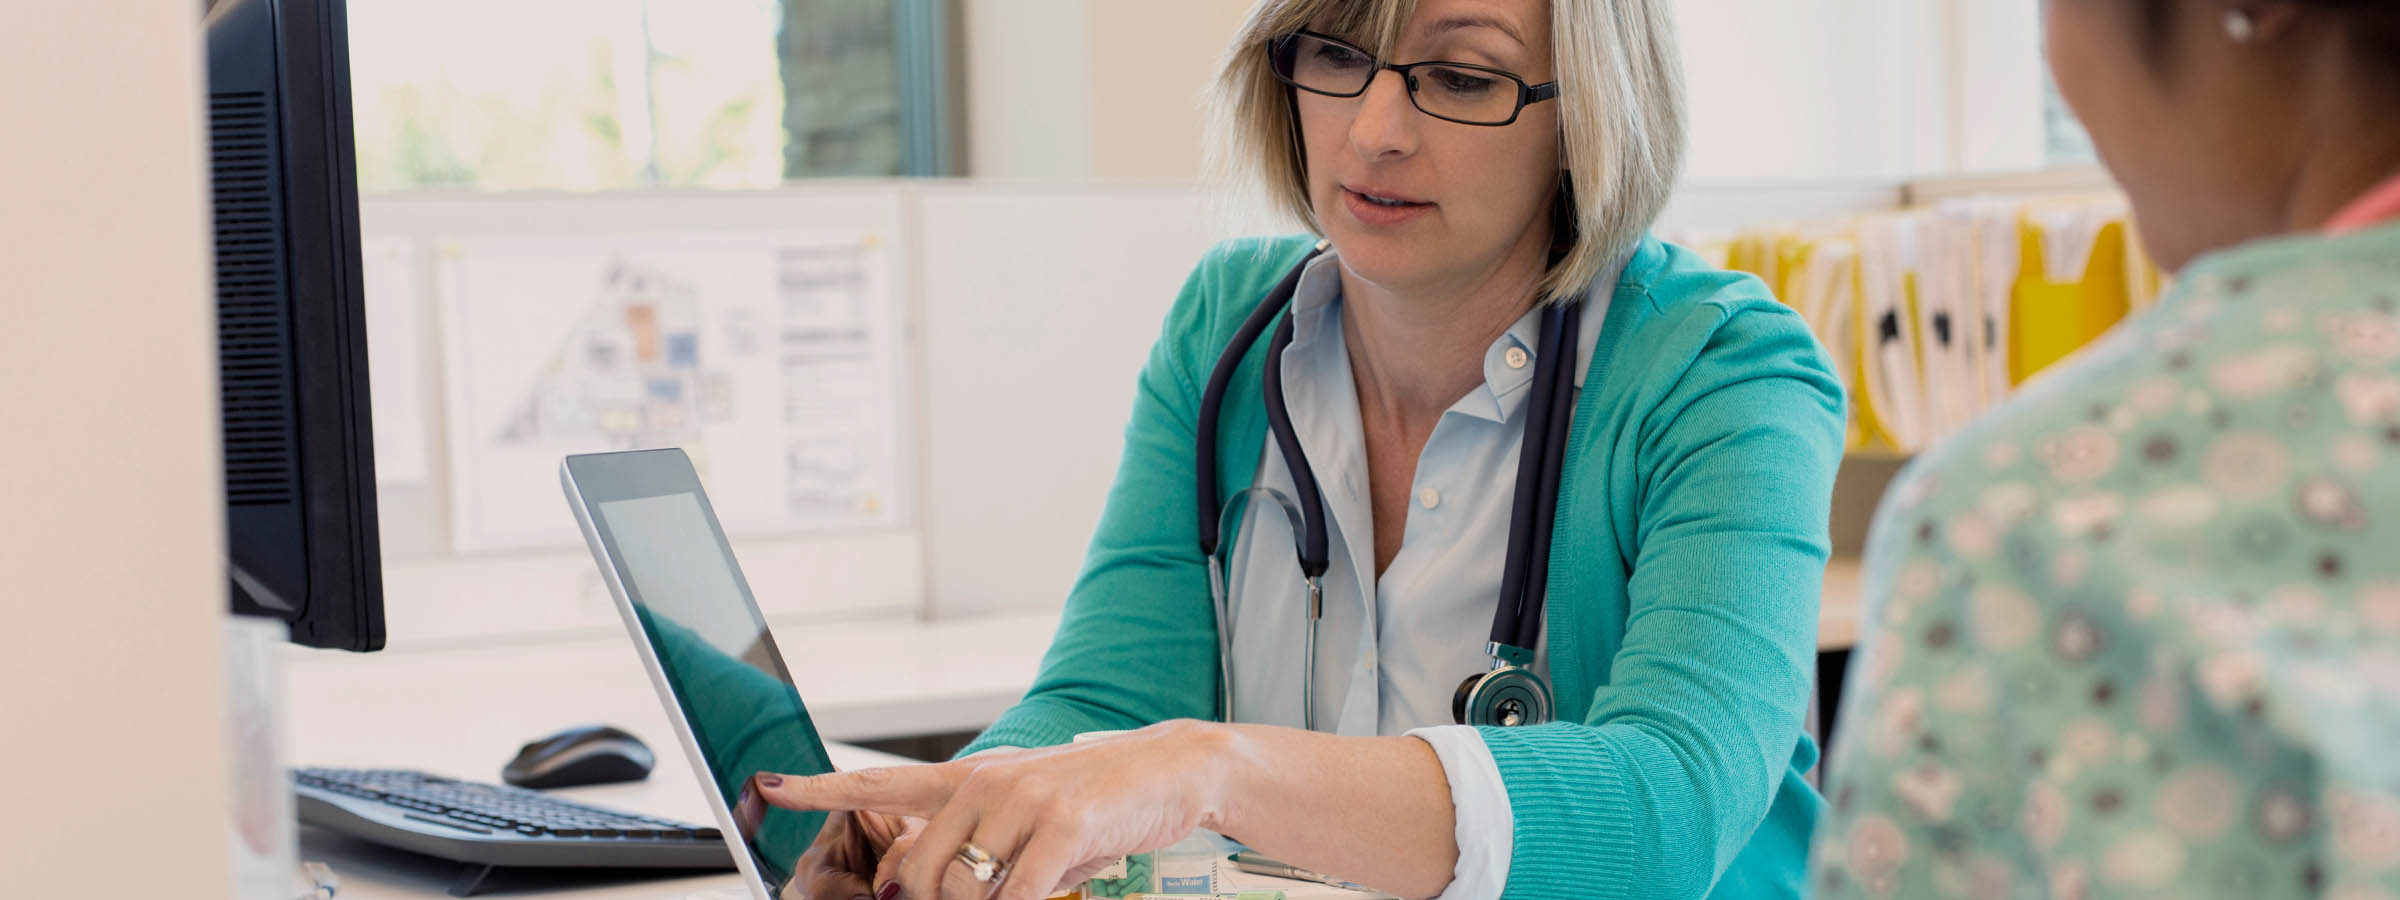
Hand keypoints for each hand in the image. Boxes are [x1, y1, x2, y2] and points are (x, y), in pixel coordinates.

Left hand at [753, 722, 1239, 899]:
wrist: (1172, 769)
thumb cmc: (1094, 800)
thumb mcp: (1024, 814)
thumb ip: (969, 841)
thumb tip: (913, 883)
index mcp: (969, 778)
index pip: (880, 782)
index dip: (822, 788)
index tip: (770, 787)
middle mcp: (986, 782)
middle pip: (916, 870)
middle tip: (976, 899)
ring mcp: (1022, 802)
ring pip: (963, 889)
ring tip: (1031, 886)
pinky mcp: (1061, 826)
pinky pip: (1016, 895)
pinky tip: (1043, 894)